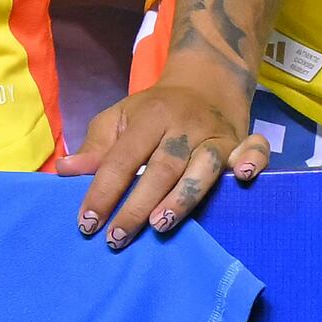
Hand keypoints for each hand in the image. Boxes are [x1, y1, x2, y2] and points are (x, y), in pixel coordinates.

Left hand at [73, 73, 265, 243]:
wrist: (207, 83)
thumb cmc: (154, 111)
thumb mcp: (119, 118)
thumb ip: (96, 146)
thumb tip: (66, 170)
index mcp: (151, 116)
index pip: (123, 157)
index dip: (103, 191)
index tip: (87, 223)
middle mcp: (185, 124)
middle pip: (162, 166)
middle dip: (138, 204)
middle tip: (117, 238)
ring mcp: (216, 134)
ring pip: (204, 166)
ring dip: (183, 196)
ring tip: (160, 224)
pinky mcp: (242, 142)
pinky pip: (255, 150)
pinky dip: (253, 162)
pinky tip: (241, 178)